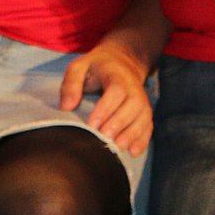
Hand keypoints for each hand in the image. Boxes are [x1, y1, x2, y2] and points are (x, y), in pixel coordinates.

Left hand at [58, 42, 152, 156]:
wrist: (123, 62)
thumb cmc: (97, 67)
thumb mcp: (80, 66)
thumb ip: (71, 83)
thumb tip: (67, 106)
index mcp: (117, 75)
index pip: (116, 91)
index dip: (105, 109)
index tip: (92, 125)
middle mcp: (134, 87)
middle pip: (133, 105)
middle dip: (119, 124)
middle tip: (105, 138)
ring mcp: (142, 100)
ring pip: (143, 117)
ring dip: (132, 134)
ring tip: (119, 147)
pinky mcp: (144, 112)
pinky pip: (148, 125)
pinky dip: (143, 139)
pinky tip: (133, 152)